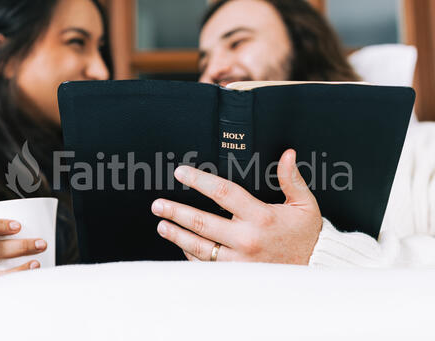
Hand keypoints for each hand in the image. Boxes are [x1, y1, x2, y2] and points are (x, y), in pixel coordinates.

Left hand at [151, 149, 321, 264]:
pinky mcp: (236, 275)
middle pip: (202, 222)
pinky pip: (206, 265)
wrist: (313, 268)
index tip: (182, 173)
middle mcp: (247, 239)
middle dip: (176, 211)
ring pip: (199, 246)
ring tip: (161, 225)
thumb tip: (287, 154)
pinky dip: (190, 254)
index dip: (199, 180)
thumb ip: (291, 179)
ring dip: (176, 234)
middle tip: (158, 205)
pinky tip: (181, 244)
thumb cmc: (305, 235)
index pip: (223, 193)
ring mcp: (239, 260)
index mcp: (261, 217)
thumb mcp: (304, 205)